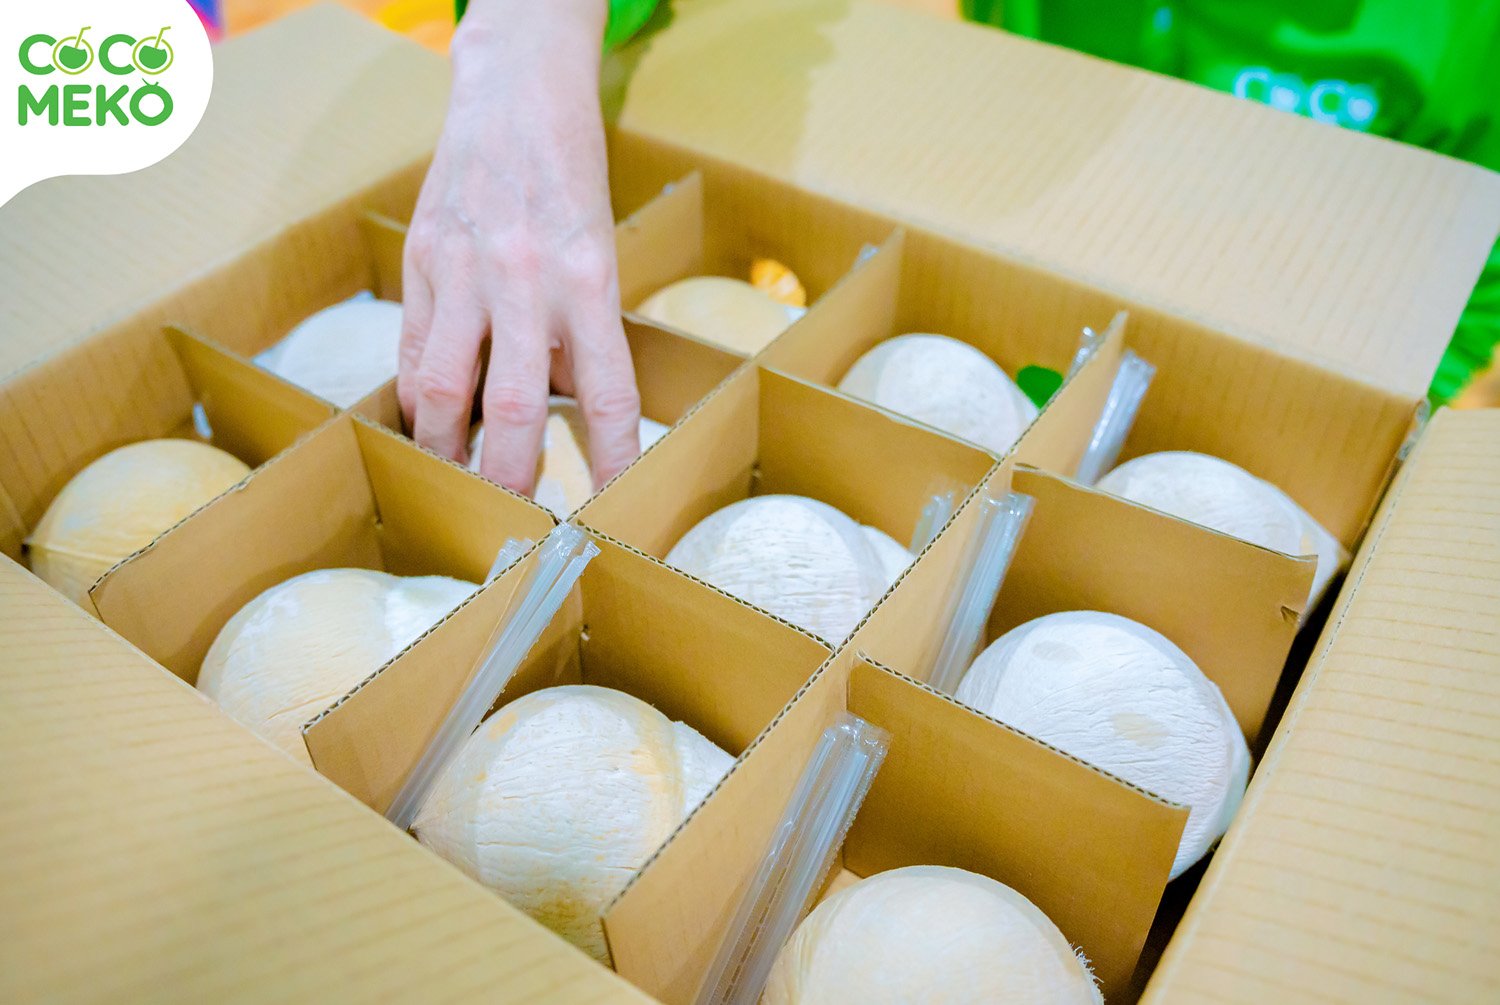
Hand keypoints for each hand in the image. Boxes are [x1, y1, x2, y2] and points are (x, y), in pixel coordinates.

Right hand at [399, 0, 640, 495]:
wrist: (513, 94)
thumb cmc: (569, 180)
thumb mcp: (599, 253)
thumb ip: (580, 332)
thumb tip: (565, 414)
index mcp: (588, 280)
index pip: (607, 394)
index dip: (611, 460)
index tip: (612, 508)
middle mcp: (525, 280)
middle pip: (512, 408)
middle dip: (510, 478)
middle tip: (514, 522)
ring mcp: (463, 271)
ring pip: (443, 390)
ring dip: (447, 451)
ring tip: (455, 486)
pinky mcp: (420, 263)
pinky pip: (414, 351)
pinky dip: (420, 400)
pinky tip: (427, 426)